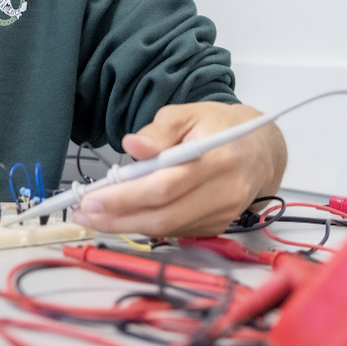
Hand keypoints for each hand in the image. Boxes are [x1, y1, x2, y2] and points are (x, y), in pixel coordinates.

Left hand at [73, 101, 286, 238]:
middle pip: (163, 214)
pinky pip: (177, 231)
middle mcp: (224, 191)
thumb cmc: (220, 127)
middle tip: (83, 213)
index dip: (126, 196)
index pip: (165, 185)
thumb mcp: (188, 114)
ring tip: (94, 217)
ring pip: (167, 228)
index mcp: (217, 158)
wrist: (263, 150)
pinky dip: (147, 226)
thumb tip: (132, 145)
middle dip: (118, 217)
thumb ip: (158, 130)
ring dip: (126, 225)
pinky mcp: (220, 226)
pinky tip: (124, 218)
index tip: (91, 198)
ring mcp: (224, 213)